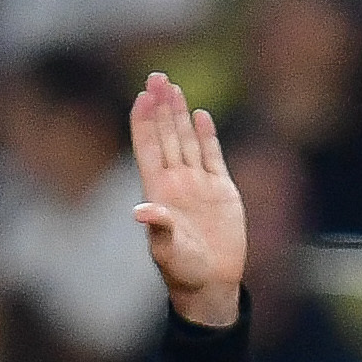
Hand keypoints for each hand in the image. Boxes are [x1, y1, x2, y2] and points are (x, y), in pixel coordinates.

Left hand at [130, 73, 245, 328]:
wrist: (212, 284)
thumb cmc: (183, 271)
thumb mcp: (167, 250)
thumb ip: (158, 227)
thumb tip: (140, 211)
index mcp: (157, 191)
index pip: (147, 148)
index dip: (144, 121)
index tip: (141, 96)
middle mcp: (175, 182)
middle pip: (166, 136)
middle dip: (161, 106)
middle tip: (157, 76)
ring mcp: (198, 185)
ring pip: (187, 140)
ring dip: (180, 114)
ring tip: (173, 87)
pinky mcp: (221, 191)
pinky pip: (212, 156)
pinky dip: (207, 136)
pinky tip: (200, 115)